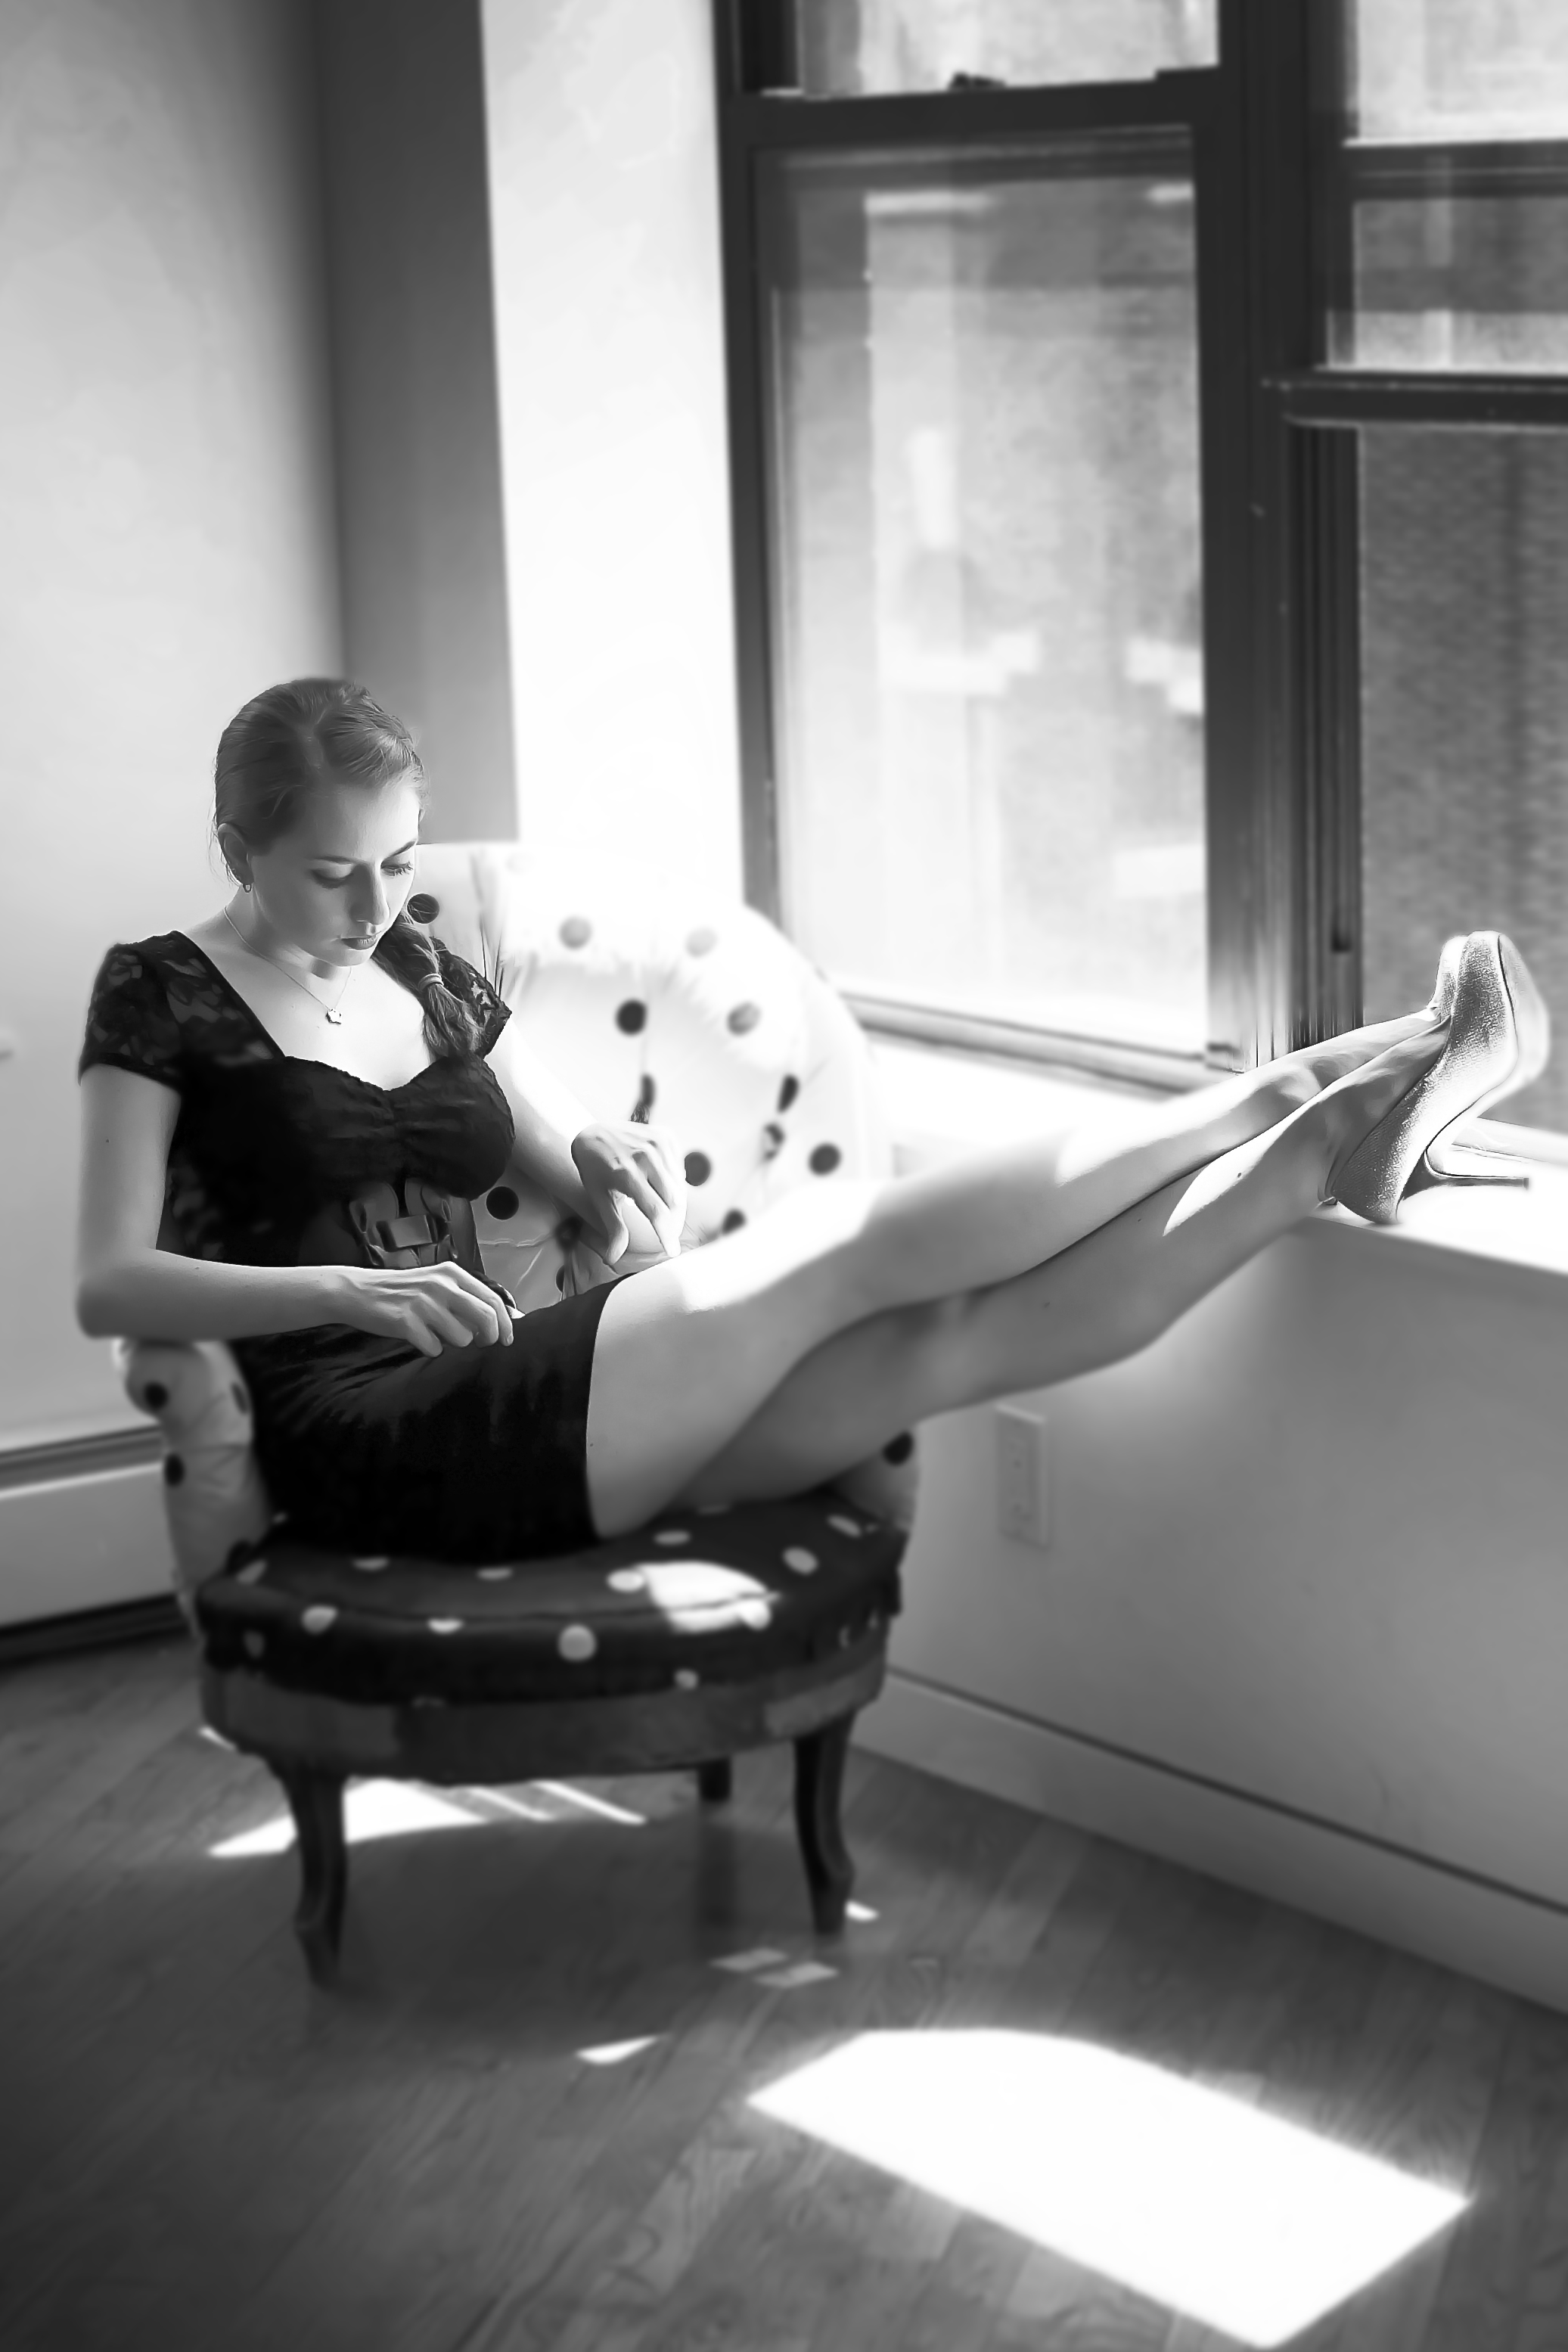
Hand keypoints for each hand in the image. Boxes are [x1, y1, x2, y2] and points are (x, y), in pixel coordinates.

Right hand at [332, 1262, 515, 1358]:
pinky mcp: (406, 1321)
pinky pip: (434, 1349)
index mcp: (452, 1273)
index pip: (493, 1299)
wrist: (357, 1291)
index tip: (508, 1339)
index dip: (506, 1323)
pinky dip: (430, 1349)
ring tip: (436, 1334)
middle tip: (483, 1344)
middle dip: (490, 1337)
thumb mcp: (435, 1282)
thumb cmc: (402, 1291)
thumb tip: (503, 1319)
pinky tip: (417, 1338)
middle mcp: (441, 1285)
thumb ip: (464, 1296)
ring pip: (462, 1338)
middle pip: (486, 1318)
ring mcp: (424, 1303)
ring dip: (454, 1343)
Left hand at [570, 1120, 686, 1265]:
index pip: (656, 1211)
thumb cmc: (595, 1170)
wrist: (593, 1134)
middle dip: (673, 1222)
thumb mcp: (599, 1198)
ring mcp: (657, 1143)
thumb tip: (613, 1257)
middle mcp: (645, 1156)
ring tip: (662, 1210)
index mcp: (626, 1174)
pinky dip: (675, 1182)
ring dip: (675, 1204)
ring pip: (680, 1186)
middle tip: (666, 1231)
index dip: (666, 1234)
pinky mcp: (666, 1136)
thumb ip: (612, 1227)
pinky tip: (661, 1185)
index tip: (673, 1250)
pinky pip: (679, 1168)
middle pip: (673, 1202)